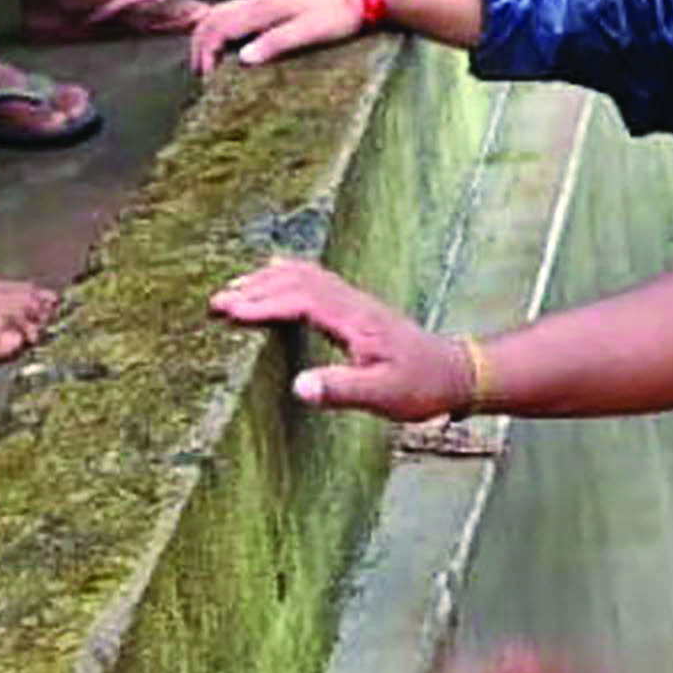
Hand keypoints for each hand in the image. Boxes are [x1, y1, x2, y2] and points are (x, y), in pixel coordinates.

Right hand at [186, 0, 378, 74]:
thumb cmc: (338, 15)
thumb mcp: (310, 31)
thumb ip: (276, 43)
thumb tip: (242, 59)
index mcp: (261, 9)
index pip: (216, 28)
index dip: (204, 54)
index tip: (206, 80)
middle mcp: (257, 1)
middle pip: (211, 18)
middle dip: (199, 45)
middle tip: (200, 75)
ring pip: (221, 13)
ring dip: (209, 36)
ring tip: (210, 63)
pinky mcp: (272, 2)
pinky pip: (235, 14)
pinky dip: (223, 30)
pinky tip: (231, 46)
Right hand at [207, 254, 475, 417]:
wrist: (457, 372)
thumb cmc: (422, 386)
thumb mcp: (384, 396)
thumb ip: (342, 390)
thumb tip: (299, 386)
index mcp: (356, 320)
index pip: (301, 301)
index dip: (263, 304)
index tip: (229, 311)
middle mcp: (353, 304)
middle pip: (298, 281)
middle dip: (255, 289)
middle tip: (214, 303)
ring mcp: (356, 303)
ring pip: (306, 276)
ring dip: (268, 280)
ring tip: (232, 290)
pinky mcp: (357, 309)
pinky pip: (315, 281)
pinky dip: (288, 277)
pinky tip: (275, 276)